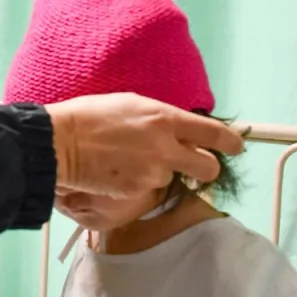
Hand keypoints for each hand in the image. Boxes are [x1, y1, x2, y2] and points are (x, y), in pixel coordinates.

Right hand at [46, 93, 244, 197]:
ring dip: (158, 173)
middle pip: (208, 167)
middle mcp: (166, 146)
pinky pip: (147, 190)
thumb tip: (175, 130)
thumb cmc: (89, 116)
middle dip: (206, 168)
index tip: (237, 146)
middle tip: (195, 166)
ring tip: (130, 162)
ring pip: (171, 178)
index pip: (213, 133)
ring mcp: (153, 171)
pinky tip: (117, 172)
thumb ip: (159, 119)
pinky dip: (137, 184)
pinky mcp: (137, 190)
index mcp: (165, 118)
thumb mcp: (131, 105)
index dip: (230, 142)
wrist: (59, 143)